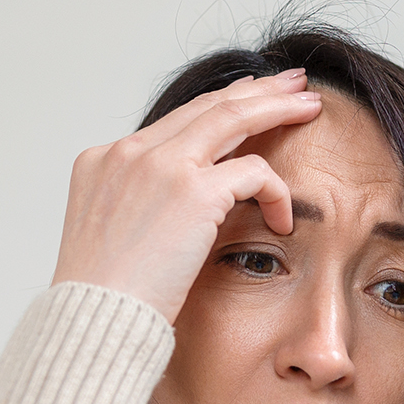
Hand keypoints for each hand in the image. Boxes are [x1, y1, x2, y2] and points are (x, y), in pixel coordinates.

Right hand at [51, 69, 322, 321]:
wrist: (93, 322)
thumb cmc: (102, 301)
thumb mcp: (108, 241)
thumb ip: (138, 211)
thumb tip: (175, 217)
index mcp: (102, 161)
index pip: (172, 122)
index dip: (216, 106)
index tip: (247, 98)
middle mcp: (128, 153)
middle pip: (205, 106)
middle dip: (255, 90)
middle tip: (291, 82)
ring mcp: (159, 166)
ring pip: (233, 117)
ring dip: (277, 108)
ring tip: (310, 106)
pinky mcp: (192, 191)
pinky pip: (254, 172)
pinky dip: (276, 191)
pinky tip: (284, 218)